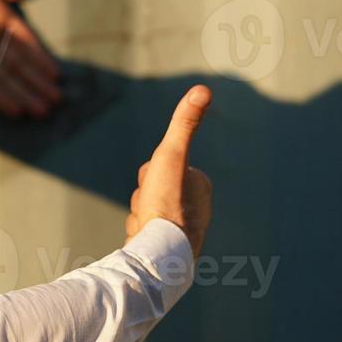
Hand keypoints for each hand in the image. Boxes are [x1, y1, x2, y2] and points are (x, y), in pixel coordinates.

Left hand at [0, 0, 61, 117]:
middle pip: (19, 66)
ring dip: (26, 95)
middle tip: (57, 100)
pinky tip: (18, 111)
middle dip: (38, 83)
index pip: (23, 41)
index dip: (39, 58)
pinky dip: (1, 99)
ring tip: (44, 112)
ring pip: (7, 80)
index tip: (55, 73)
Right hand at [126, 85, 212, 256]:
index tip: (158, 186)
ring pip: (144, 210)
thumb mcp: (172, 154)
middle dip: (142, 196)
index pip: (159, 167)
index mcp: (200, 186)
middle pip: (150, 188)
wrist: (160, 253)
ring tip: (147, 225)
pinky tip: (143, 241)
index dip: (150, 173)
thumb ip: (185, 122)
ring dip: (137, 215)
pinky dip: (138, 234)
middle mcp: (196, 209)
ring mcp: (182, 231)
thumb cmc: (167, 201)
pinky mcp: (169, 250)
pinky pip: (142, 233)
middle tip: (150, 206)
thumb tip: (203, 88)